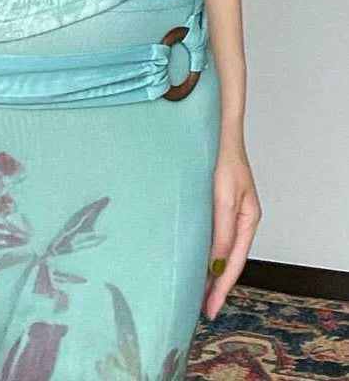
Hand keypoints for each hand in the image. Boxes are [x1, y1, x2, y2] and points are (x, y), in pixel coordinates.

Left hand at [203, 138, 261, 319]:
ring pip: (218, 249)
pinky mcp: (213, 205)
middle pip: (228, 260)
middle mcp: (239, 220)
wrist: (216, 132)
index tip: (210, 307)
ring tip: (195, 291)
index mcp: (248, 219)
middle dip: (215, 284)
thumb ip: (221, 230)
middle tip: (201, 307)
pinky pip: (209, 235)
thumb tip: (215, 262)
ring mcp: (226, 213)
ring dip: (207, 269)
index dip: (221, 287)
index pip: (234, 262)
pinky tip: (192, 259)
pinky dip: (202, 251)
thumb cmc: (223, 159)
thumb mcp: (224, 197)